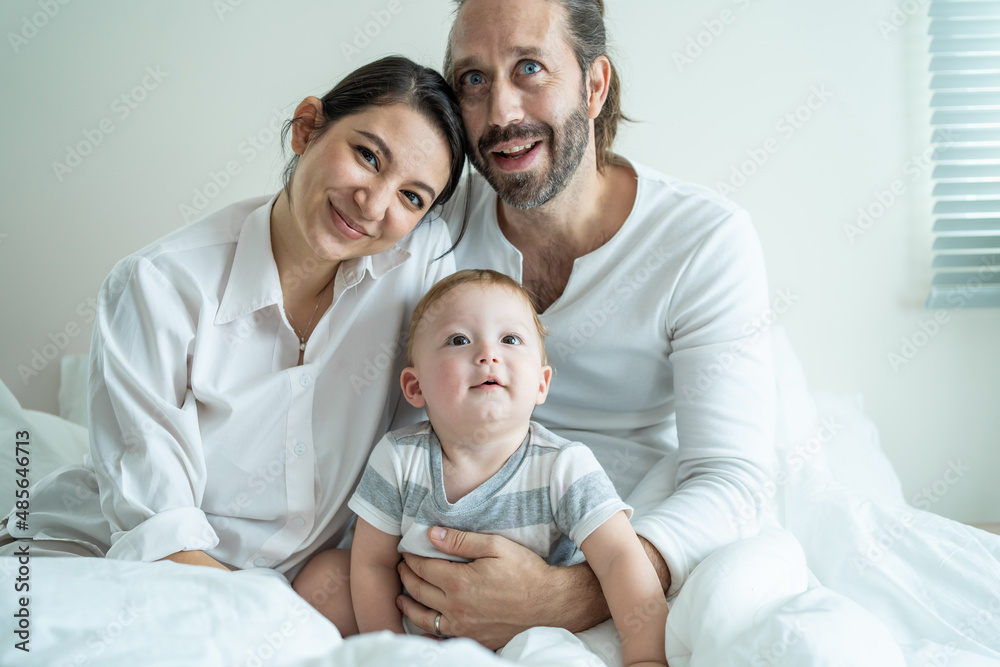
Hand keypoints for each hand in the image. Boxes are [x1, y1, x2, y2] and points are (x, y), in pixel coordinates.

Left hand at [396, 527, 604, 648]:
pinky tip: (423, 622)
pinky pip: (439, 635)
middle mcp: (455, 607)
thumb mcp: (496, 546)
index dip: (411, 558)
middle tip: (402, 567)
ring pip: (422, 618)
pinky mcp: (471, 638)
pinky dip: (425, 628)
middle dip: (406, 576)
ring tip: (401, 596)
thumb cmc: (526, 572)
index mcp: (459, 582)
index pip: (422, 568)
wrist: (551, 606)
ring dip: (407, 604)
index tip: (407, 551)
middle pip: (417, 591)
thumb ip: (461, 541)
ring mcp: (462, 627)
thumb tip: (432, 534)